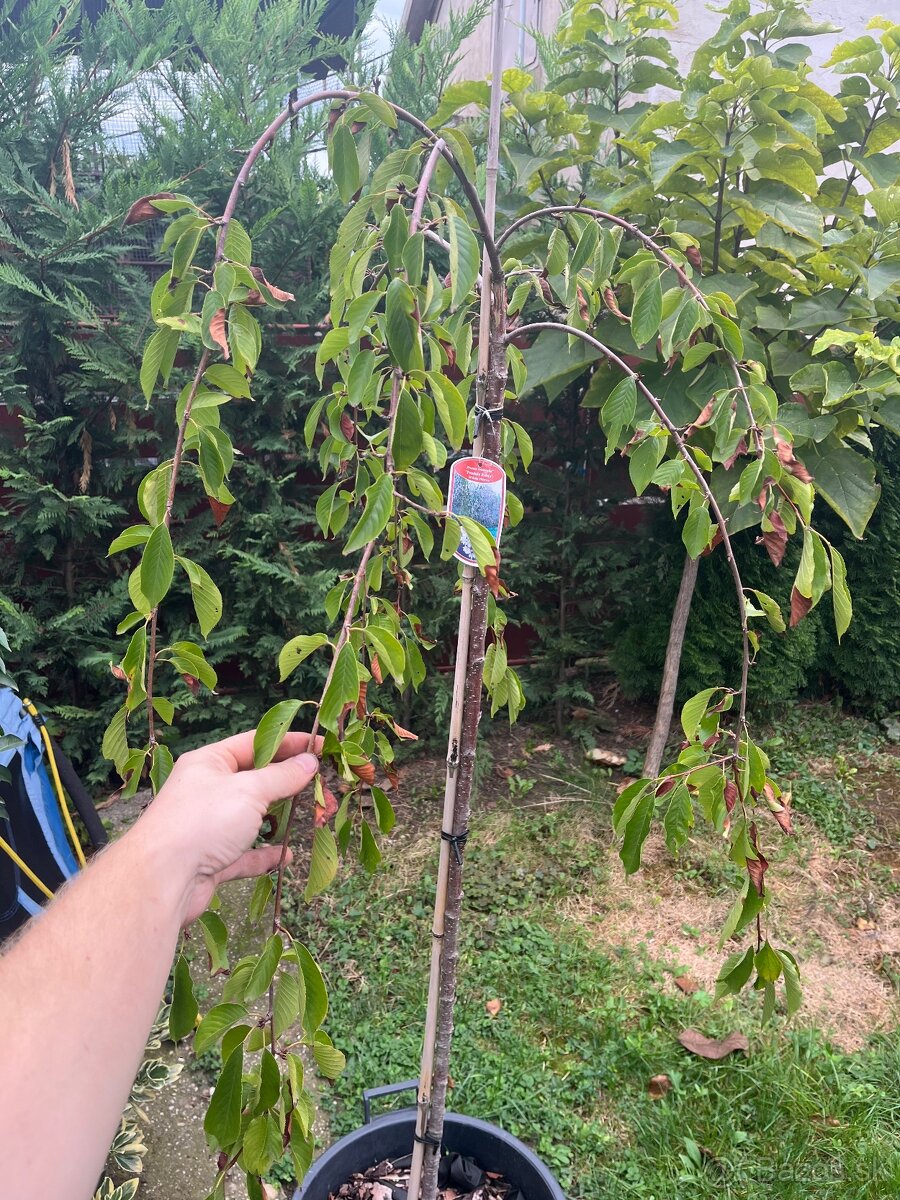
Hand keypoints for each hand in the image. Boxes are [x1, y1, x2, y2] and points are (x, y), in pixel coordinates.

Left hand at [138, 730, 320, 923]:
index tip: (324, 746)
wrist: (161, 880)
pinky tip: (286, 856)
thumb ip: (283, 776)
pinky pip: (245, 853)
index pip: (256, 743)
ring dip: (282, 818)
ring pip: (253, 817)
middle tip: (325, 789)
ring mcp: (209, 826)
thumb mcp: (249, 790)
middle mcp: (208, 790)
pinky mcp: (212, 859)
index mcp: (210, 762)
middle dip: (292, 784)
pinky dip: (266, 854)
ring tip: (316, 818)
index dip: (291, 743)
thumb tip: (310, 761)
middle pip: (257, 780)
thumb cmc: (203, 822)